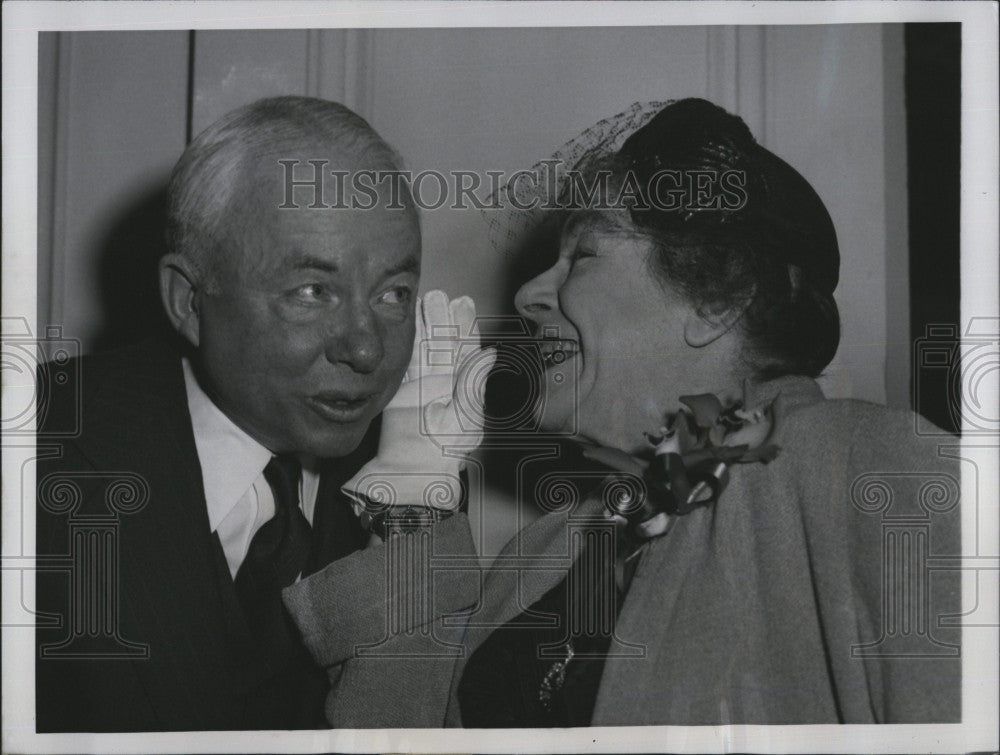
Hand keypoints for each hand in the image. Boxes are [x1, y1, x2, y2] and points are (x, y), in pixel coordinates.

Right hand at [342, 290, 496, 520]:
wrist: (411, 475)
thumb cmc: (444, 454)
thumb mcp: (468, 420)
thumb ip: (475, 386)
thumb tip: (489, 354)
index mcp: (462, 389)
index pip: (464, 351)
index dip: (464, 326)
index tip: (463, 303)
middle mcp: (441, 384)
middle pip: (441, 344)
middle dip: (441, 318)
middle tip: (440, 294)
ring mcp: (418, 387)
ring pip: (421, 349)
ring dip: (423, 324)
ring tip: (424, 299)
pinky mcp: (396, 393)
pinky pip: (401, 363)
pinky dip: (404, 342)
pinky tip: (404, 323)